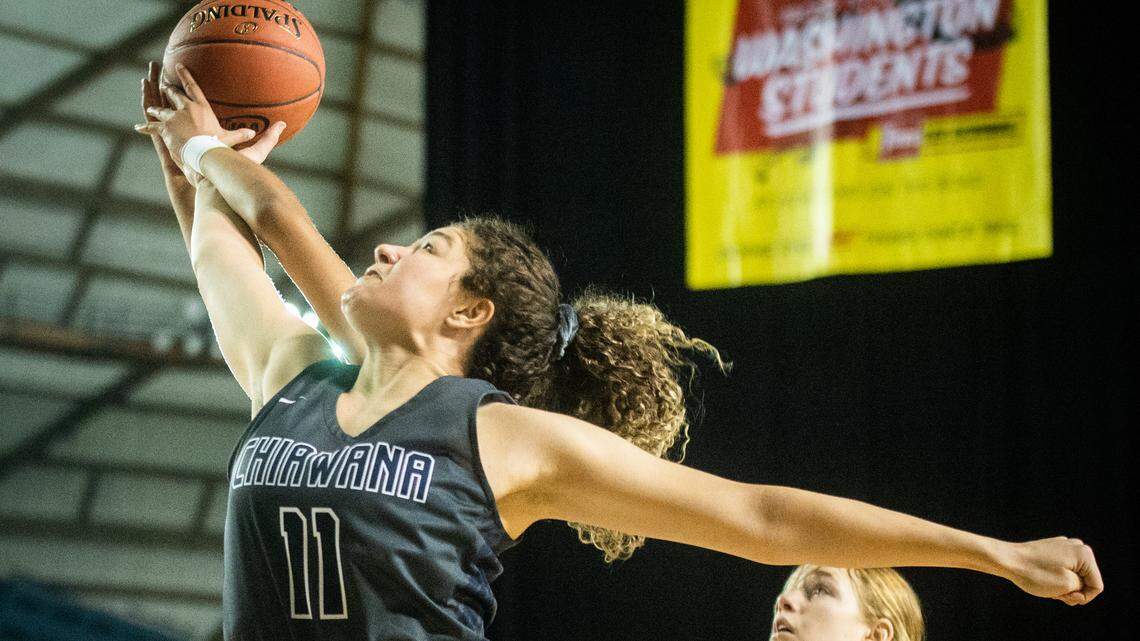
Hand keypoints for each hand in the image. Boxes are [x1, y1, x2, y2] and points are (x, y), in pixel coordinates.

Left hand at [133, 62, 255, 173]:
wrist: (202, 151)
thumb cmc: (217, 144)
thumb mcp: (229, 138)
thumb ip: (240, 134)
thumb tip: (253, 134)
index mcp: (201, 107)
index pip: (192, 87)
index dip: (185, 75)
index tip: (178, 66)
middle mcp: (185, 108)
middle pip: (174, 95)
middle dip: (168, 89)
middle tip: (163, 85)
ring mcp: (173, 117)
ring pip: (161, 110)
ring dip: (155, 108)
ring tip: (150, 107)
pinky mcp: (164, 128)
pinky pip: (152, 126)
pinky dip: (146, 127)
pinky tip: (139, 127)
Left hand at [1003, 536, 1102, 605]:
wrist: (1007, 559)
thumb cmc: (1035, 573)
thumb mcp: (1067, 586)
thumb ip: (1083, 586)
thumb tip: (1081, 580)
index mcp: (1085, 554)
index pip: (1096, 586)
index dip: (1082, 597)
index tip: (1064, 597)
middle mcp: (1078, 546)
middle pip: (1086, 580)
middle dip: (1073, 591)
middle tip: (1054, 592)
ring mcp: (1065, 546)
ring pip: (1074, 576)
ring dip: (1064, 586)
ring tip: (1047, 586)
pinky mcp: (1053, 549)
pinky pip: (1063, 569)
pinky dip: (1056, 578)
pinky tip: (1042, 578)